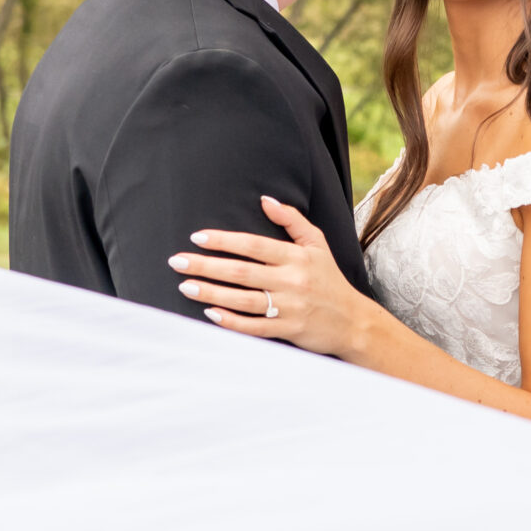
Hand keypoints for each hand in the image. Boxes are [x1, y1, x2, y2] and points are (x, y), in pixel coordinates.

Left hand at [170, 196, 370, 358]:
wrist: (353, 322)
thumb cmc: (329, 279)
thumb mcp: (317, 244)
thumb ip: (292, 220)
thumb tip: (265, 199)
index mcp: (297, 257)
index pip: (254, 245)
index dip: (224, 241)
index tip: (197, 238)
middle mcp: (292, 280)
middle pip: (242, 272)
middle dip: (206, 266)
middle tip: (177, 262)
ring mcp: (289, 307)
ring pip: (243, 300)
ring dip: (211, 292)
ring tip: (185, 286)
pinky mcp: (287, 330)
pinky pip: (254, 327)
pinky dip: (231, 321)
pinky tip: (210, 313)